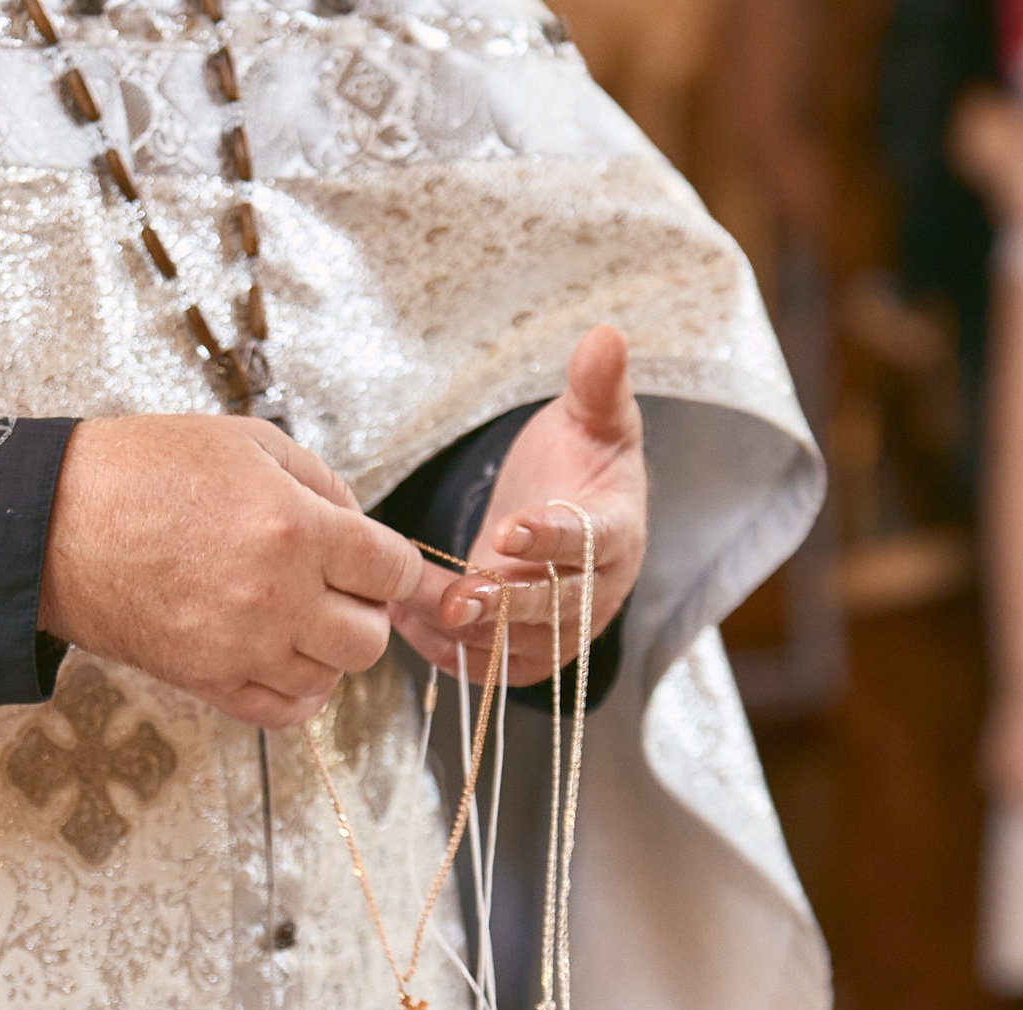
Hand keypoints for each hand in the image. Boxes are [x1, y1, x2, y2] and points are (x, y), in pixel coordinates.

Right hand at [39, 416, 422, 728]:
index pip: (394, 570)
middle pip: (370, 637)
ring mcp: (242, 646)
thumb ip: (320, 482)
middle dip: (364, 610)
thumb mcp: (246, 443)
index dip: (392, 566)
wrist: (53, 522)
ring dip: (326, 650)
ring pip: (332, 677)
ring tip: (297, 617)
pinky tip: (281, 657)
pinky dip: (295, 690)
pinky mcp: (206, 680)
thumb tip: (361, 527)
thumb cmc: (143, 471)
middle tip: (335, 588)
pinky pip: (282, 711)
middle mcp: (278, 596)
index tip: (377, 562)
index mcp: (295, 528)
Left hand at [392, 326, 649, 685]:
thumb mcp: (594, 418)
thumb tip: (606, 334)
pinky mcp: (529, 652)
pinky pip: (489, 663)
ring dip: (463, 629)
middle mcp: (596, 592)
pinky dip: (447, 649)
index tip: (509, 529)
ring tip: (409, 605)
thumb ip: (596, 385)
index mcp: (617, 532)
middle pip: (555, 607)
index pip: (591, 540)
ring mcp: (562, 630)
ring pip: (515, 642)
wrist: (573, 510)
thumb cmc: (583, 462)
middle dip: (505, 604)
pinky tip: (405, 621)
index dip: (552, 539)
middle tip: (459, 597)